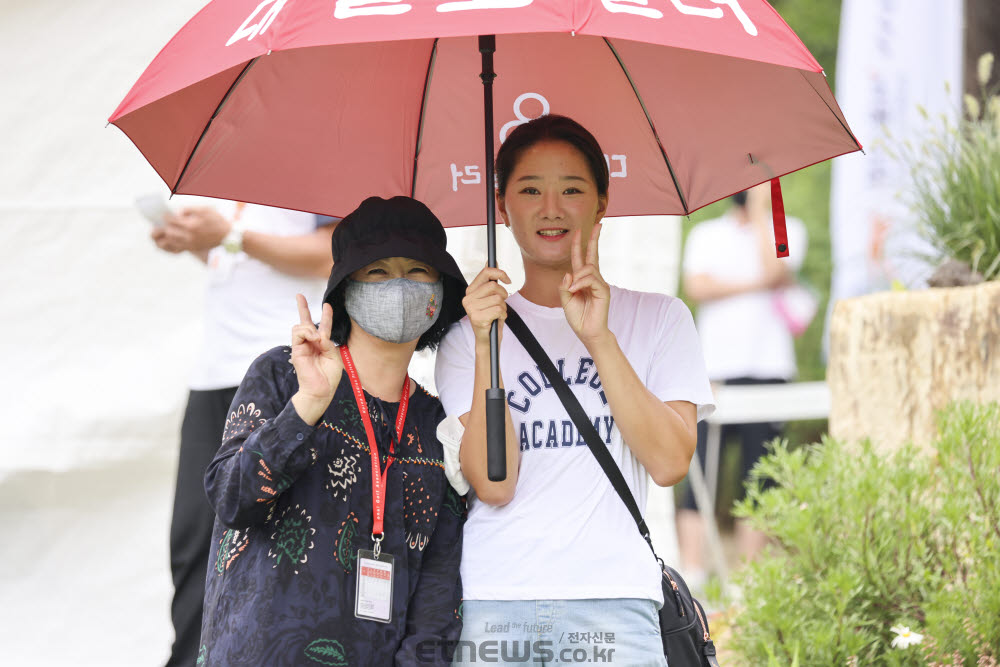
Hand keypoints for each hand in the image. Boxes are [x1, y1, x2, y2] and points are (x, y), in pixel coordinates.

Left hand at [151, 207, 229, 252]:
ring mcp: (191, 244)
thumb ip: (190, 209)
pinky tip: (171, 239)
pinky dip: (171, 244)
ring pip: (171, 241)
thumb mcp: (206, 210)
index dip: (166, 217)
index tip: (165, 215)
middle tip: (164, 223)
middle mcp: (189, 236)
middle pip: (169, 232)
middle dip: (165, 226)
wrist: (228, 236)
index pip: (172, 221)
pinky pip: (177, 248)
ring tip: (164, 231)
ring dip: (166, 236)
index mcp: (191, 225)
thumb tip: (177, 213)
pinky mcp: (193, 248)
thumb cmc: (217, 221)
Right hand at [290, 294, 342, 423]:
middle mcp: (311, 343)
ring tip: (317, 339)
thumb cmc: (329, 376)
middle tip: (299, 295)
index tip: (327, 305)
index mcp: (322, 344)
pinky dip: (307, 333)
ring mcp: (302, 346)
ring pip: (301, 326)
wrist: (321, 390)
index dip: (326, 315)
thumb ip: (327, 342)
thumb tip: (317, 334)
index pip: (323, 327)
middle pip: (305, 322)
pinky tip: (314, 339)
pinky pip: (298, 333)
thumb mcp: (334, 356)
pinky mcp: (296, 350)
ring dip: (310, 328)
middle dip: (303, 308)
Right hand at [463, 266, 510, 346]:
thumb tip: (492, 261)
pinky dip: (503, 315)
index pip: (486, 273)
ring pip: (498, 299)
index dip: (500, 273)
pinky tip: (496, 320)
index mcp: (470, 290)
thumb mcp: (490, 296)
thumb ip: (490, 279)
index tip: (508, 280)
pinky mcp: (477, 318)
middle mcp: (467, 298)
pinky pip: (499, 310)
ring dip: (503, 307)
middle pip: (494, 286)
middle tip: (501, 303)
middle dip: (504, 295)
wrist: (487, 339)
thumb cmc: (490, 316)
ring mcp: (471, 308)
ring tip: (497, 313)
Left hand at [559, 223, 610, 346]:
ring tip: (573, 290)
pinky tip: (576, 290)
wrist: (587, 332)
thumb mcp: (565, 300)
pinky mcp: (603, 290)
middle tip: (598, 225)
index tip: (579, 231)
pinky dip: (580, 283)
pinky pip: (591, 279)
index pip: (581, 258)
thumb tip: (569, 272)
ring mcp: (599, 284)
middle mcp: (592, 279)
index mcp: (582, 280)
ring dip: (577, 277)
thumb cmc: (578, 317)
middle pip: (593, 254)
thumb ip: (564, 285)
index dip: (579, 244)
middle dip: (594, 239)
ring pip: (588, 268)